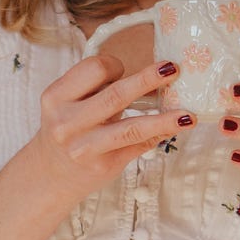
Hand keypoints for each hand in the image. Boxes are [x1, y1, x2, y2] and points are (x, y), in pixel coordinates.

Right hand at [30, 54, 193, 198]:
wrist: (51, 174)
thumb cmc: (68, 128)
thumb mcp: (67, 102)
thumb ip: (95, 87)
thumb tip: (147, 73)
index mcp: (56, 97)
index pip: (94, 68)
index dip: (114, 64)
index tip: (123, 69)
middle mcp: (67, 122)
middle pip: (116, 94)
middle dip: (148, 79)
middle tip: (173, 68)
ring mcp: (86, 147)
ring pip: (133, 127)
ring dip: (164, 119)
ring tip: (188, 114)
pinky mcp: (104, 165)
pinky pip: (139, 145)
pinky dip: (160, 134)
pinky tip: (177, 127)